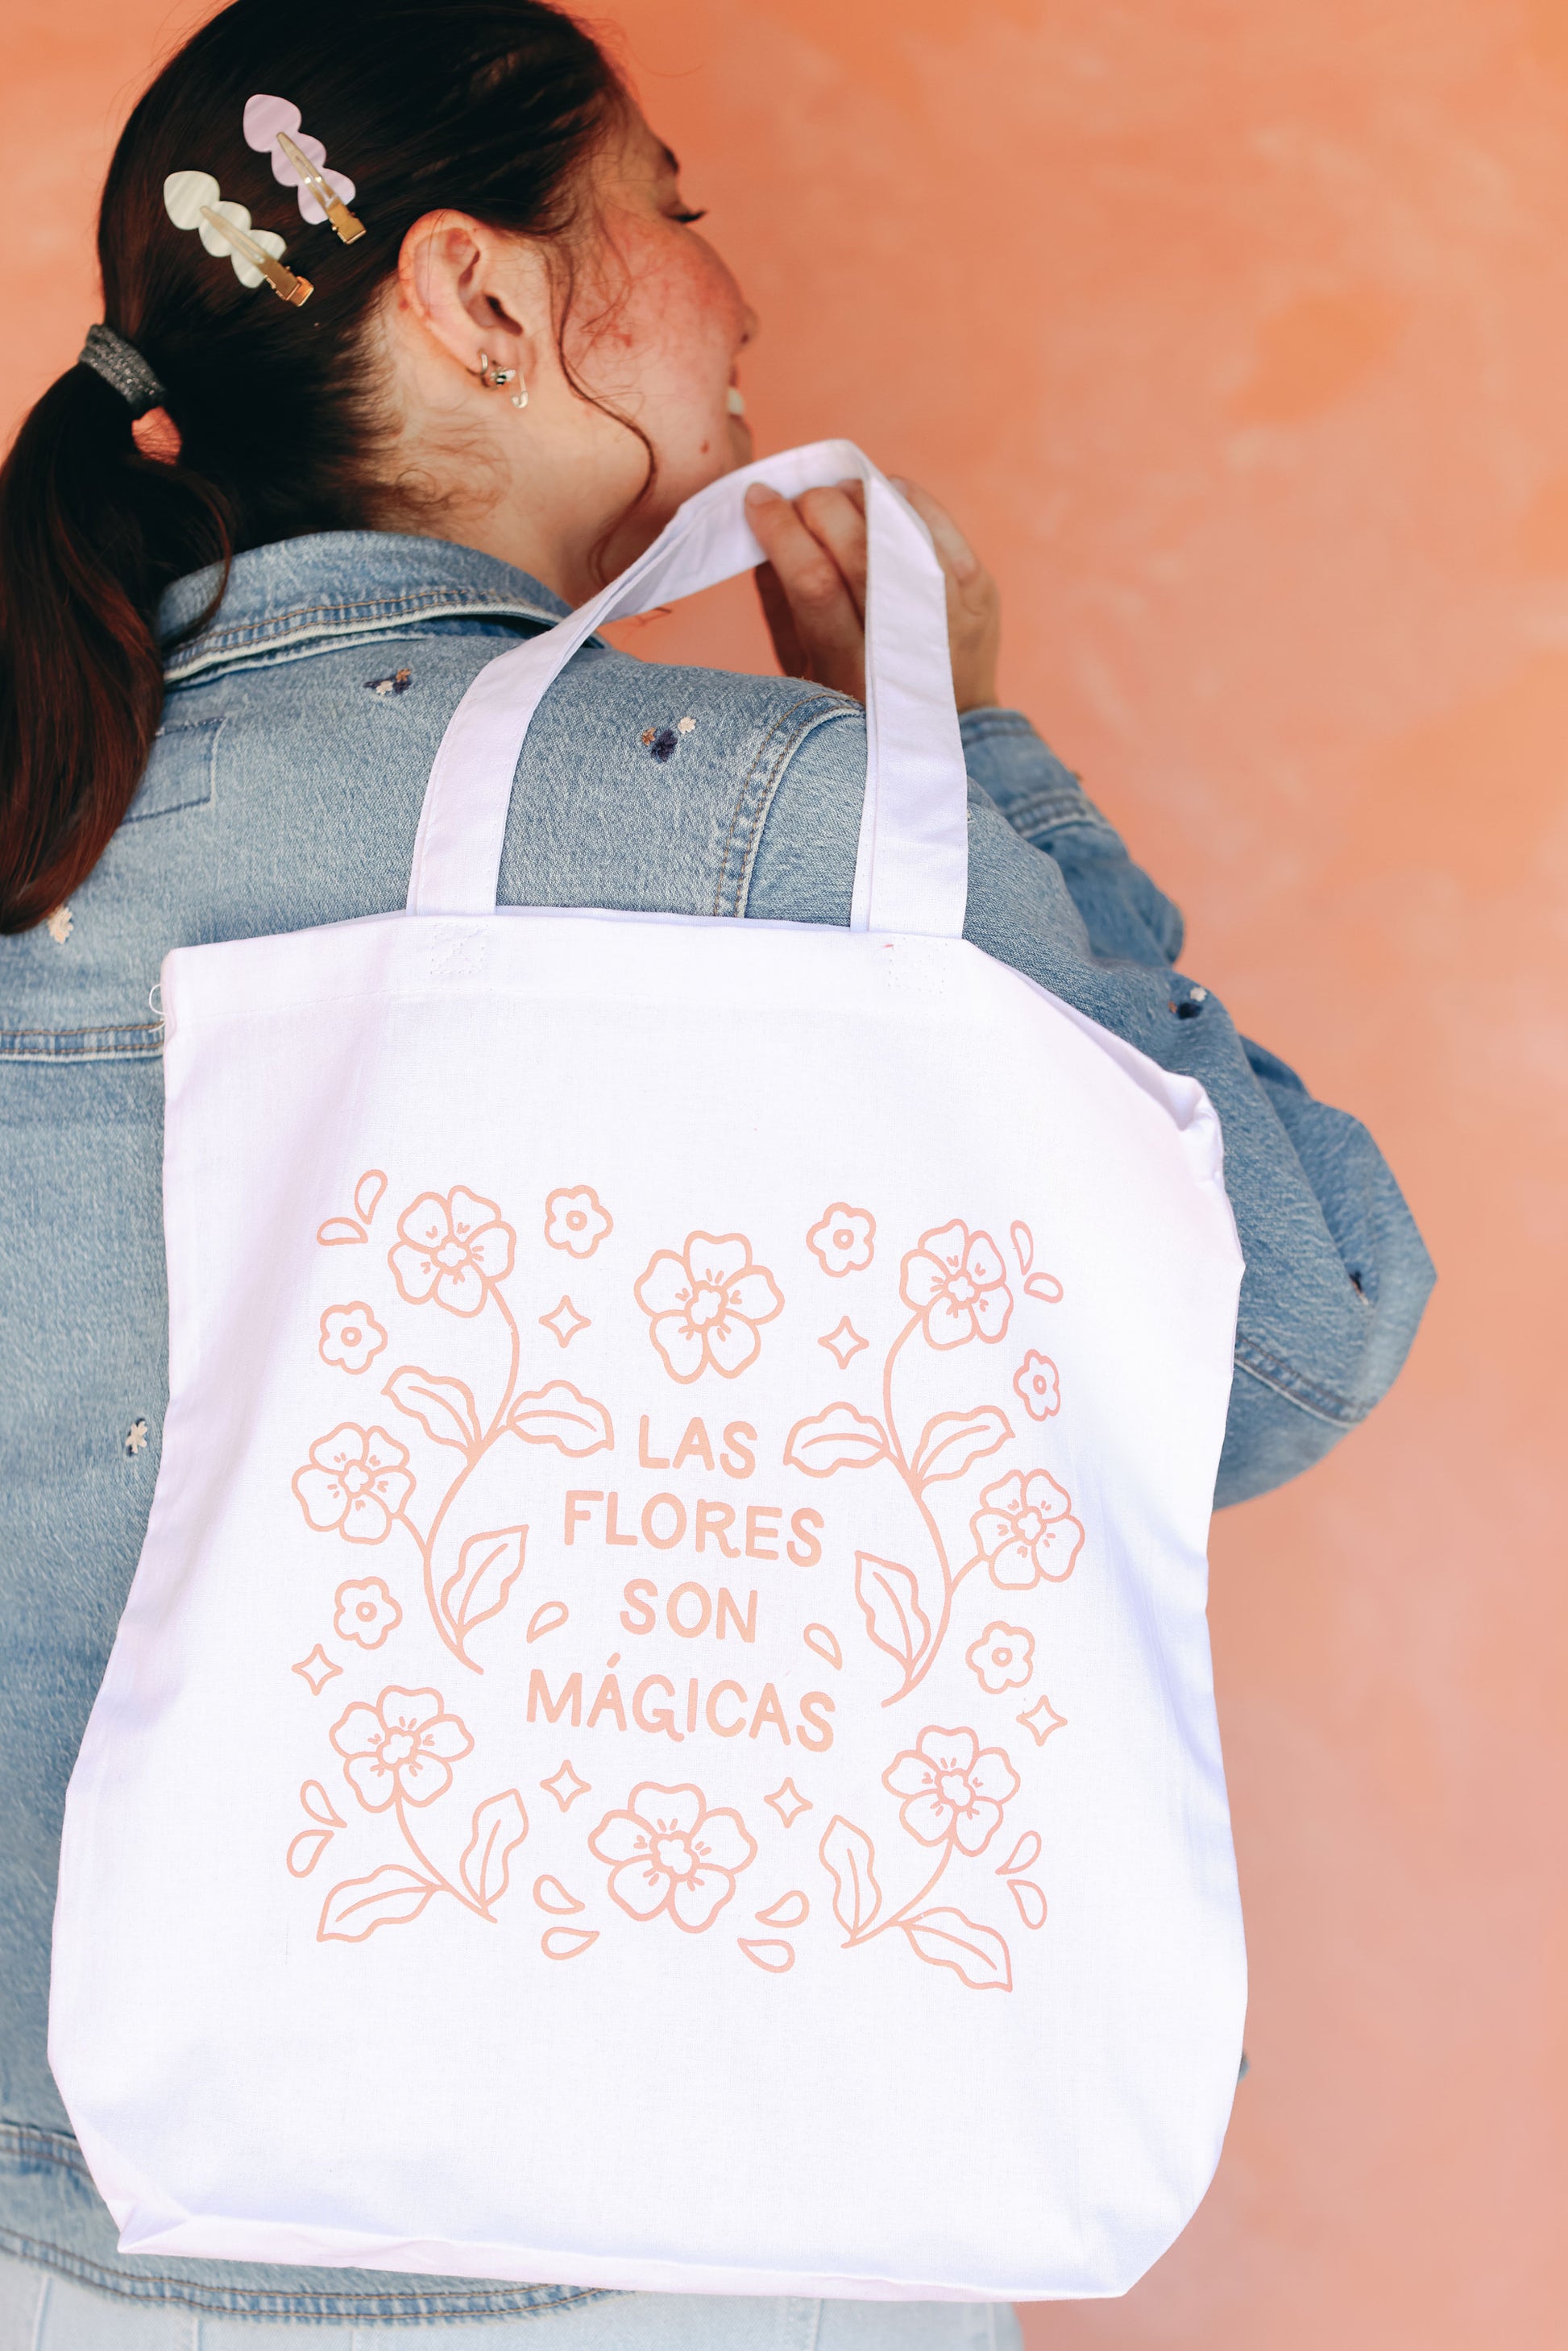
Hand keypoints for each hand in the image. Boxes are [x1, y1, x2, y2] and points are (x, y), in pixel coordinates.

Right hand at [743, 475, 1000, 711]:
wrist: (951, 727)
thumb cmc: (860, 698)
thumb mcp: (804, 672)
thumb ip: (779, 607)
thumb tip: (761, 533)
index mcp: (849, 673)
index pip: (813, 581)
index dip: (781, 529)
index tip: (758, 498)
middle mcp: (905, 644)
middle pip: (858, 547)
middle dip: (818, 506)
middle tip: (802, 501)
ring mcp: (952, 613)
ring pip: (900, 527)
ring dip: (859, 496)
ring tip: (838, 496)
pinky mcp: (980, 591)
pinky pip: (939, 524)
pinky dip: (906, 498)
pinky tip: (884, 494)